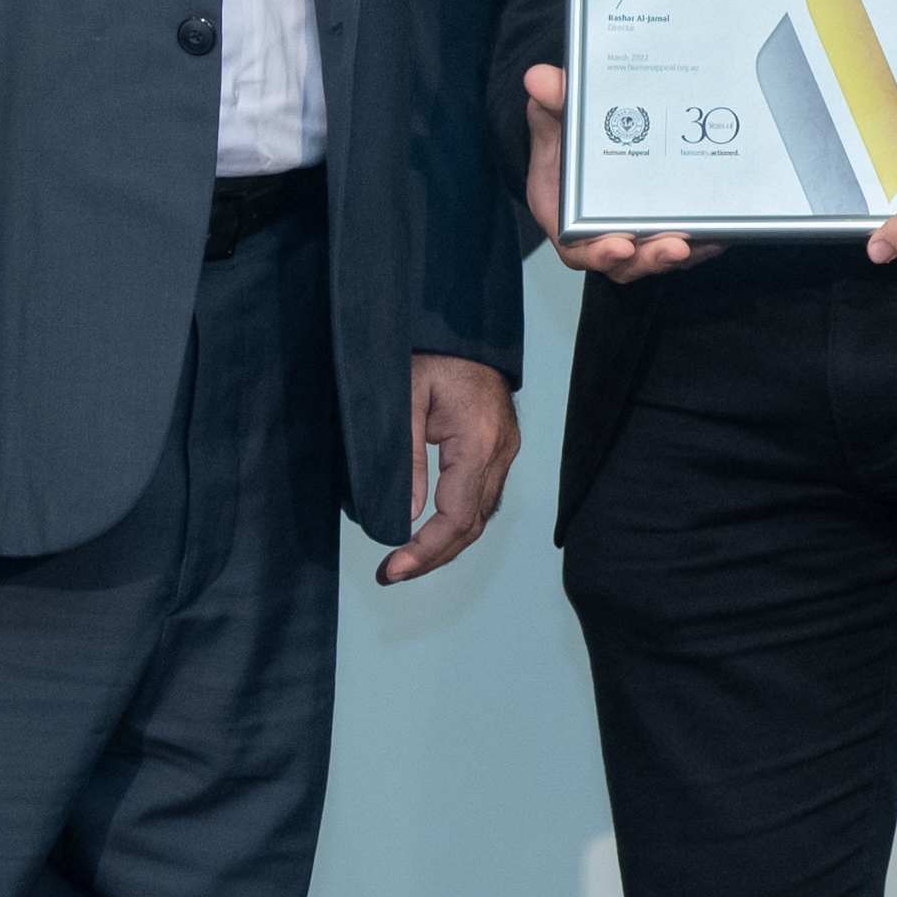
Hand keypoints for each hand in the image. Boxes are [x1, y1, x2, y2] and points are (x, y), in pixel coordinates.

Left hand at [377, 355, 518, 583]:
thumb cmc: (430, 350)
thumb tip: (406, 516)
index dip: (426, 550)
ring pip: (481, 515)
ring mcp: (504, 451)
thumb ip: (405, 459)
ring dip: (446, 543)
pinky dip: (457, 522)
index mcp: (477, 443)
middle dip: (434, 556)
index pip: (456, 517)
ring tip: (406, 560)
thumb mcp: (403, 400)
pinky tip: (430, 530)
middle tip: (393, 573)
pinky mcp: (499, 447)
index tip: (393, 568)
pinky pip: (482, 497)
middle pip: (473, 525)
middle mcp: (499, 452)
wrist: (463, 323)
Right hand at [522, 61, 716, 282]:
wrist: (584, 134)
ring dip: (682, 254)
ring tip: (705, 239)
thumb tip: (540, 79)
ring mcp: (635, 231)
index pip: (579, 247)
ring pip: (657, 256)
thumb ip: (551, 101)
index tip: (620, 246)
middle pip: (626, 261)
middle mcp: (601, 231)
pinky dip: (703, 242)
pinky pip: (684, 245)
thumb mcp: (553, 115)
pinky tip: (721, 232)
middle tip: (675, 246)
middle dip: (651, 258)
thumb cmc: (564, 137)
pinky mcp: (663, 226)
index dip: (599, 253)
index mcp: (565, 215)